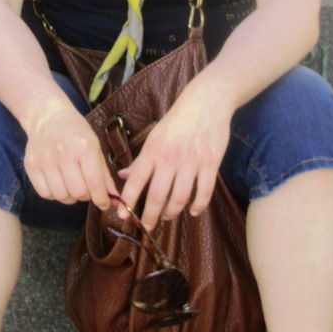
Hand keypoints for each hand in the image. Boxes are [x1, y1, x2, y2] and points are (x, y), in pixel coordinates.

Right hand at [24, 105, 114, 208]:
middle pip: (78, 193)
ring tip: (71, 185)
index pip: (94, 184)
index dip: (102, 199)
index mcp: (85, 147)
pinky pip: (45, 194)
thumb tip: (114, 199)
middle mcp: (64, 153)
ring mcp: (45, 159)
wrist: (48, 117)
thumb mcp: (95, 147)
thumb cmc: (76, 132)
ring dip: (70, 196)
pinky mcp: (31, 165)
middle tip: (86, 188)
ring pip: (61, 196)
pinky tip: (58, 183)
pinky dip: (54, 194)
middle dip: (85, 196)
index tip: (104, 204)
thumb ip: (104, 175)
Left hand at [118, 83, 232, 229]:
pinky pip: (204, 192)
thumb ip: (140, 160)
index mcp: (152, 151)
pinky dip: (198, 206)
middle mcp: (170, 159)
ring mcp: (191, 162)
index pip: (136, 181)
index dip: (128, 201)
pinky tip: (193, 211)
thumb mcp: (153, 137)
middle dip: (150, 216)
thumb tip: (122, 176)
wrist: (205, 103)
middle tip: (147, 227)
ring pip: (180, 197)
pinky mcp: (210, 164)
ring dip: (172, 212)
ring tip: (167, 216)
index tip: (122, 216)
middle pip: (158, 196)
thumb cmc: (176, 121)